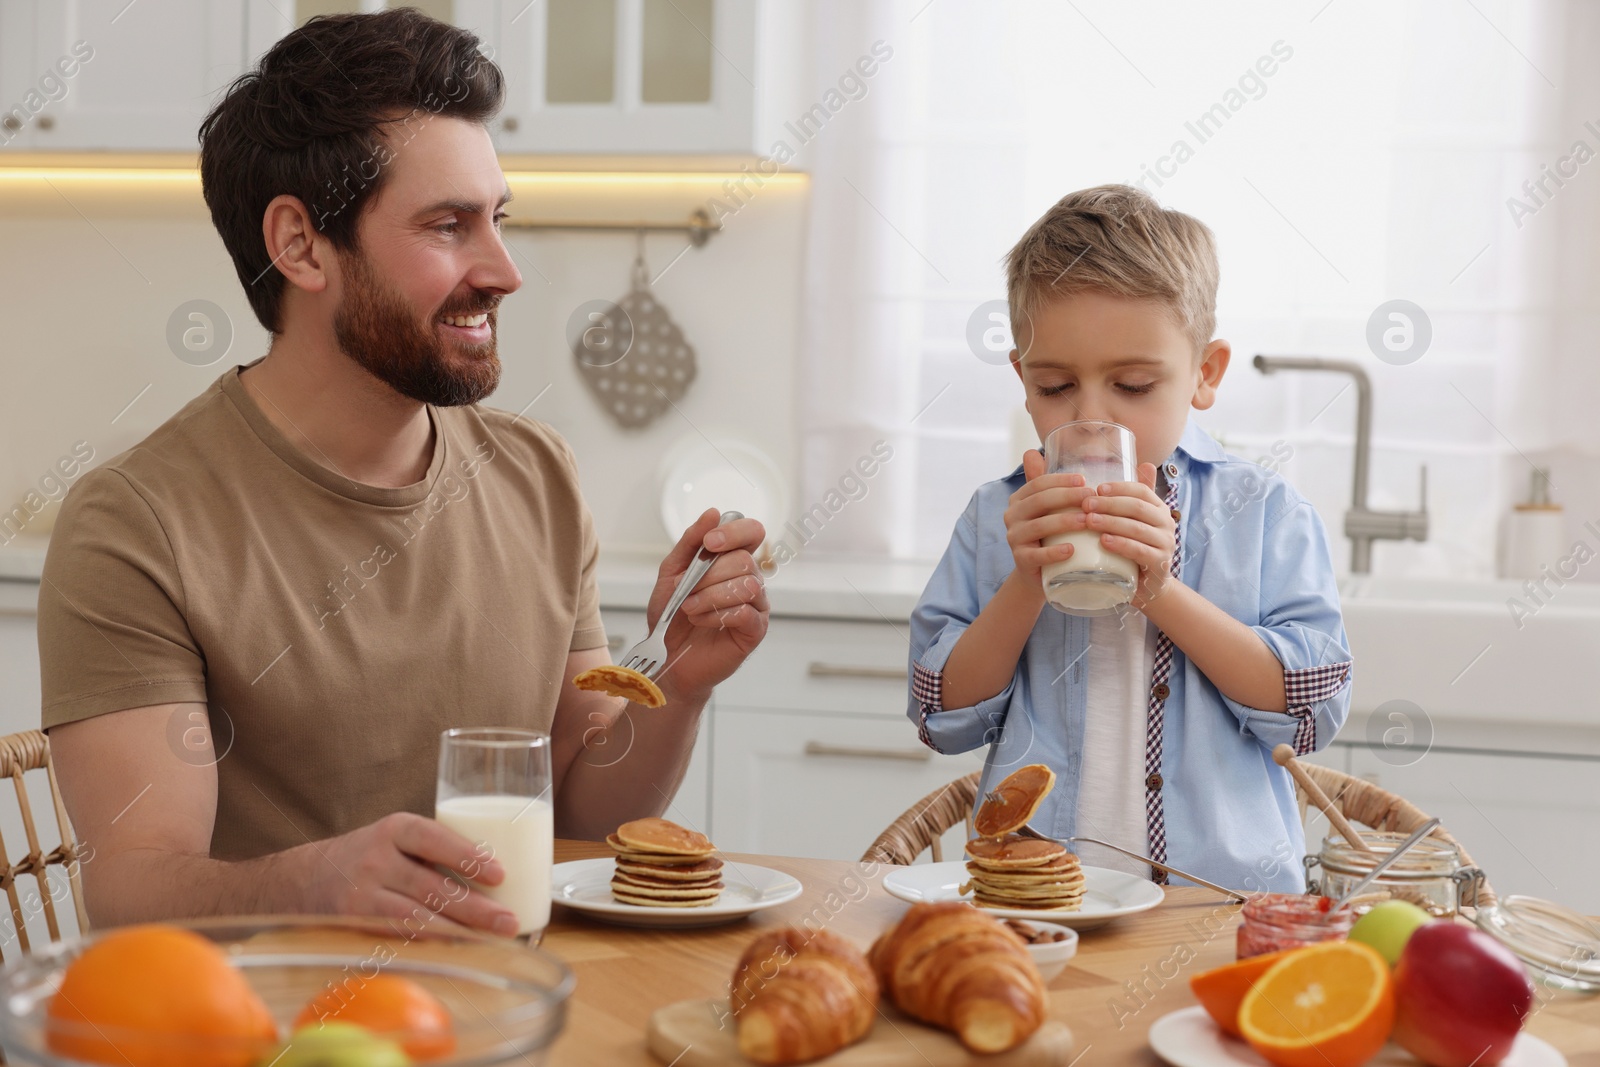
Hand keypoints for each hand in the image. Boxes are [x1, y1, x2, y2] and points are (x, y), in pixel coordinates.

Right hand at [304, 812, 519, 936]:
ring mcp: (362, 896)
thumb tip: (499, 874)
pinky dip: (431, 945)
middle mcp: (376, 861)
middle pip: (431, 886)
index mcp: (394, 829)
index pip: (432, 838)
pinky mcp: (355, 926)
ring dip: (459, 931)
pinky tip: (457, 949)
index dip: (466, 855)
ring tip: (493, 939)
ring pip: (416, 918)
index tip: (499, 873)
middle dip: (475, 907)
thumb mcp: (395, 837)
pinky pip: (399, 938)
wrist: (301, 880)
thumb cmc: (369, 856)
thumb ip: (434, 849)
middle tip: (508, 921)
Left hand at [649, 508, 769, 703]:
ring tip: (689, 609)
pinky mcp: (755, 630)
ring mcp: (756, 605)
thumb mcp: (671, 573)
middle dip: (709, 574)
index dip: (736, 531)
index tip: (710, 543)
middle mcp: (749, 579)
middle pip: (744, 560)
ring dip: (711, 595)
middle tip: (686, 591)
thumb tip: (712, 513)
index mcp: (732, 562)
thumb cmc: (670, 616)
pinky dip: (717, 614)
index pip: (753, 532)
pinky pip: (746, 612)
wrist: (665, 657)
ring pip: (747, 584)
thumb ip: (690, 542)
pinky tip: (701, 620)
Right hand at [1001, 449, 1093, 588]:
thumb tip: (1036, 451)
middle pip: (1040, 501)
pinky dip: (1054, 552)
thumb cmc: (1051, 535)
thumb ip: (1049, 484)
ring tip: (1087, 521)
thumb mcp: (1050, 509)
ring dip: (1064, 522)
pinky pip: (1036, 555)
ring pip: (1039, 526)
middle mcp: (1012, 516)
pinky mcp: (1021, 560)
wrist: (1040, 573)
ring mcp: (1014, 538)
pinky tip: (1072, 550)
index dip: (1061, 480)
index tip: (1085, 481)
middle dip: (1067, 497)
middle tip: (1092, 498)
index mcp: (1019, 499)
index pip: (1038, 483)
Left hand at [1079, 462, 1176, 608]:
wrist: (1149, 586)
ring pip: (1136, 528)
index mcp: (1160, 509)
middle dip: (1109, 504)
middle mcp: (1166, 524)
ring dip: (1111, 522)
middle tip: (1086, 504)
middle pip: (1137, 507)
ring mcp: (1166, 544)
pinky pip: (1140, 551)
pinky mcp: (1160, 564)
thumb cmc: (1136, 549)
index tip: (1096, 488)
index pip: (1141, 491)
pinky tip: (1104, 542)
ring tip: (1089, 520)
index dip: (1119, 488)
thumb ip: (1131, 499)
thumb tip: (1143, 463)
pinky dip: (1121, 545)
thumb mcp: (1132, 523)